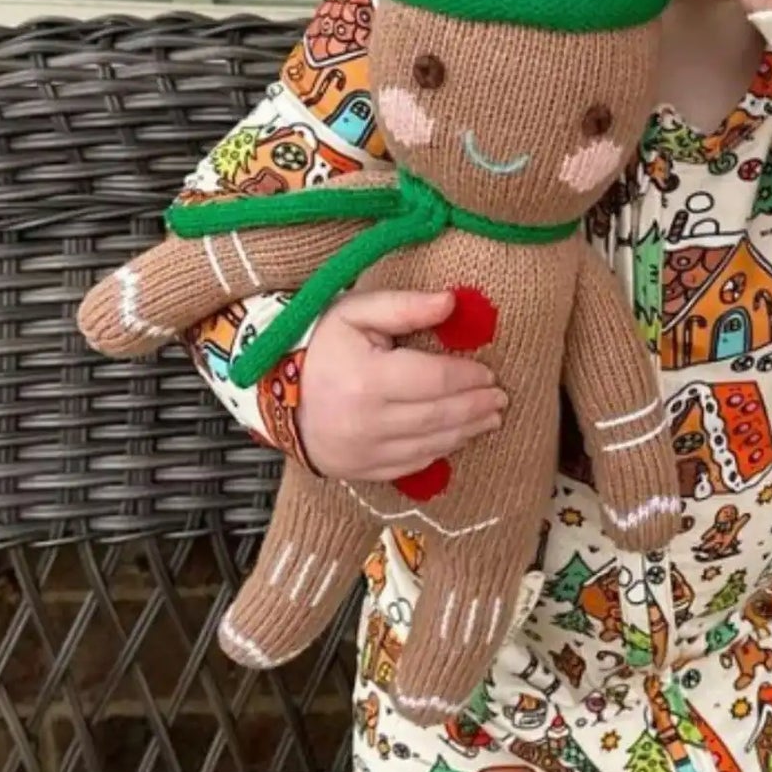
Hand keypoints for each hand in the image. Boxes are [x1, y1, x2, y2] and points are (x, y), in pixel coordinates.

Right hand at [294, 289, 505, 481]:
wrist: (272, 392)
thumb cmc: (318, 345)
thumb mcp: (355, 313)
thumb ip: (404, 305)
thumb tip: (451, 301)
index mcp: (367, 379)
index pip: (436, 379)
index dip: (468, 377)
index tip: (489, 373)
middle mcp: (367, 422)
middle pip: (440, 415)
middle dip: (476, 406)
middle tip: (500, 398)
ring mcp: (364, 452)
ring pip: (432, 444)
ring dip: (467, 431)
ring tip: (490, 417)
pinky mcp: (361, 471)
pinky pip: (413, 465)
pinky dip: (441, 450)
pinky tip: (457, 437)